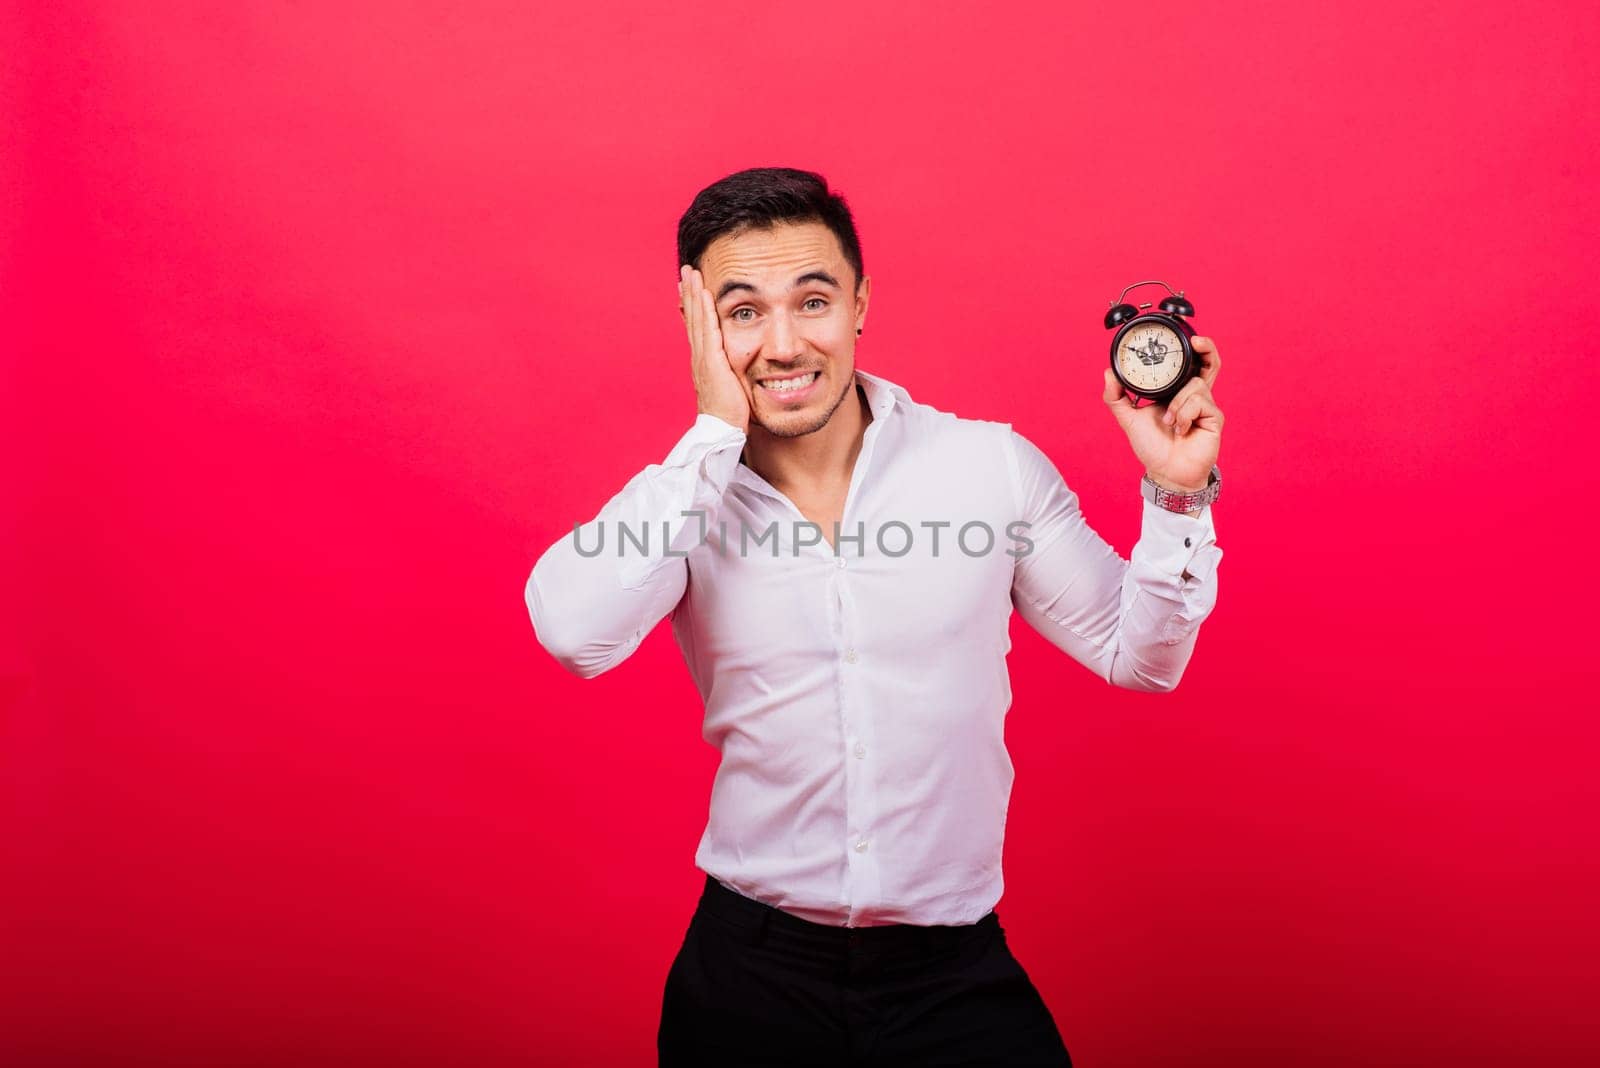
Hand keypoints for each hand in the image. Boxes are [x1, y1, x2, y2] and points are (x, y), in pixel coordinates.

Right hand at [680, 264, 749, 433]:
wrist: (723, 432)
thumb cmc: (731, 415)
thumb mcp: (731, 387)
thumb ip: (733, 373)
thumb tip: (738, 367)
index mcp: (704, 362)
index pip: (698, 327)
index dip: (694, 306)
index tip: (691, 287)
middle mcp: (700, 356)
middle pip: (692, 318)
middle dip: (690, 293)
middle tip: (686, 270)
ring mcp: (703, 358)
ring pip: (697, 319)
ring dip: (694, 294)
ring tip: (690, 273)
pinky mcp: (712, 361)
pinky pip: (708, 329)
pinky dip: (705, 310)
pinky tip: (705, 294)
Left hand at [1103, 336, 1223, 491]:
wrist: (1166, 472)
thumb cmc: (1152, 448)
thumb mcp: (1128, 419)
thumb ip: (1116, 397)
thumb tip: (1108, 373)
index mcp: (1175, 392)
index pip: (1185, 365)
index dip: (1187, 348)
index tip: (1181, 328)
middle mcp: (1193, 395)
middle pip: (1208, 363)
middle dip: (1206, 348)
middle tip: (1197, 341)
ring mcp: (1205, 405)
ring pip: (1195, 384)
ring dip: (1177, 403)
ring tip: (1168, 422)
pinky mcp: (1214, 417)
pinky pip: (1200, 401)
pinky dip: (1184, 414)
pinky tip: (1180, 429)